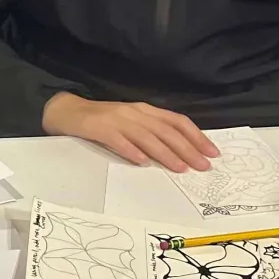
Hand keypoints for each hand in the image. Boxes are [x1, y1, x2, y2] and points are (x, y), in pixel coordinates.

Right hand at [42, 93, 217, 172]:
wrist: (67, 111)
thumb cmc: (102, 121)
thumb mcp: (130, 121)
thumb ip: (150, 132)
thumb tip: (178, 151)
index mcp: (145, 110)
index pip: (177, 121)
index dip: (197, 136)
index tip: (212, 153)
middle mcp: (134, 113)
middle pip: (166, 131)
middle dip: (187, 149)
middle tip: (202, 166)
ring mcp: (117, 120)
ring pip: (146, 136)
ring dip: (165, 153)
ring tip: (179, 168)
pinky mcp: (99, 128)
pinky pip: (117, 140)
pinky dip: (131, 151)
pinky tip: (141, 162)